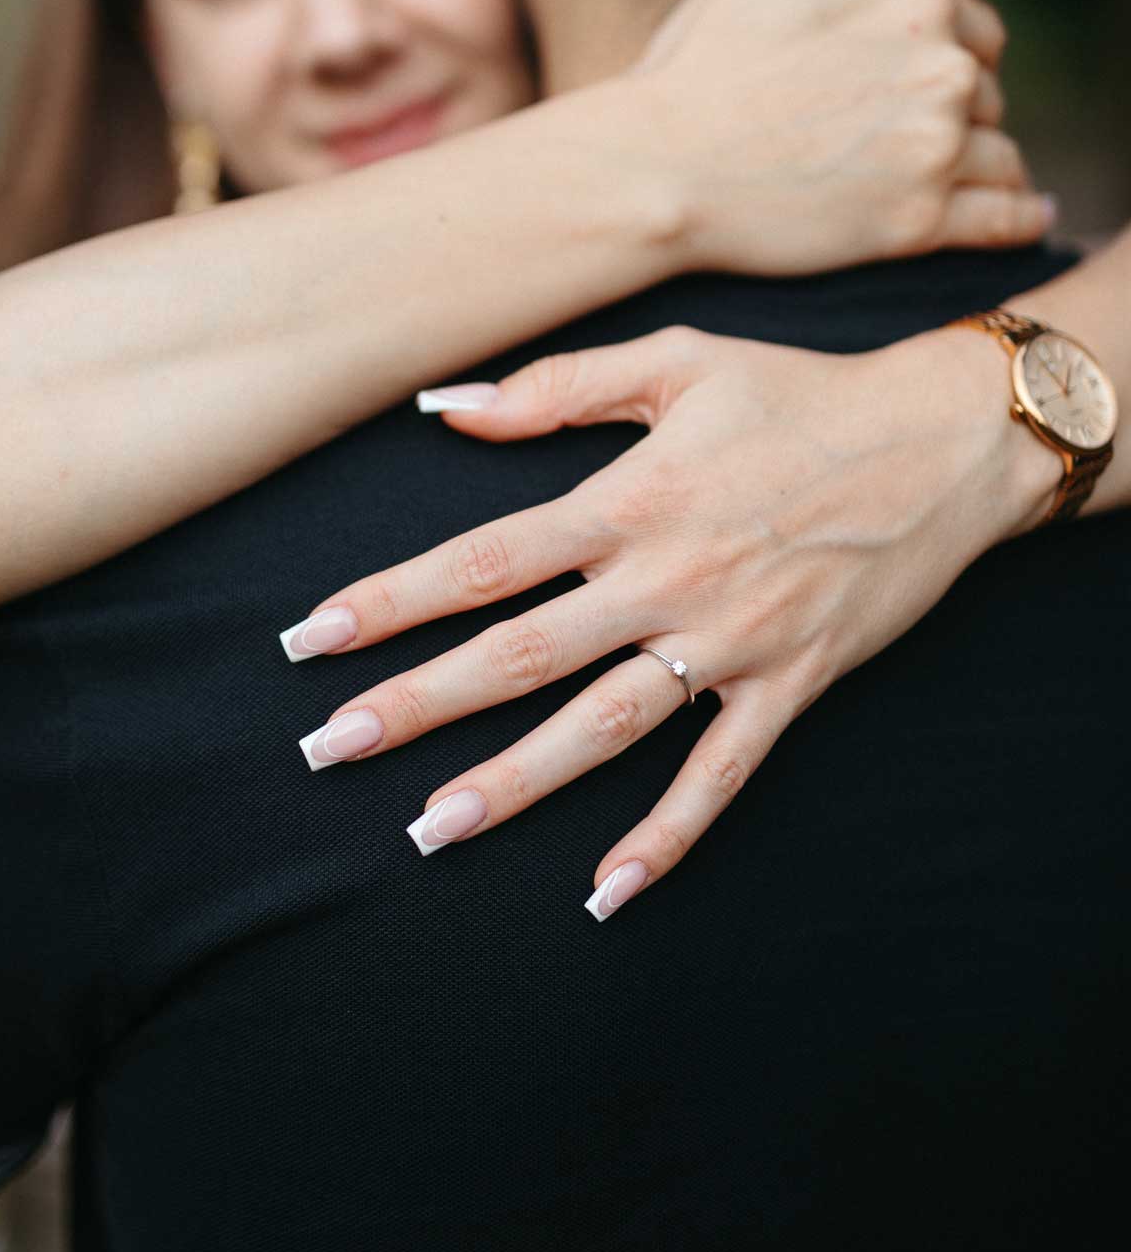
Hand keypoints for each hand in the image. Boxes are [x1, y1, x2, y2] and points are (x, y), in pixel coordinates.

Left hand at [286, 325, 1060, 917]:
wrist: (940, 442)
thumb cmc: (797, 393)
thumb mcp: (677, 361)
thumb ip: (557, 387)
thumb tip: (449, 408)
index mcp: (628, 500)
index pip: (483, 561)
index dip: (391, 600)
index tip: (311, 639)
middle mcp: (666, 580)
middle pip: (519, 655)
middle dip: (417, 704)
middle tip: (329, 749)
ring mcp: (729, 643)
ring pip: (602, 729)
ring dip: (512, 784)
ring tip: (428, 831)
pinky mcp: (789, 686)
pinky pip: (720, 776)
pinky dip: (667, 836)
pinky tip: (606, 890)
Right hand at [625, 0, 1052, 275]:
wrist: (655, 171)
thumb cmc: (698, 62)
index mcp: (917, 4)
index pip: (976, 29)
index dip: (940, 52)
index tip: (891, 79)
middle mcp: (942, 75)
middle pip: (986, 93)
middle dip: (953, 108)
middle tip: (888, 131)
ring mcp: (935, 153)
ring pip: (1001, 155)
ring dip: (977, 163)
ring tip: (934, 175)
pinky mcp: (920, 226)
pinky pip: (1009, 219)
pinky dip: (1021, 217)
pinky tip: (1026, 215)